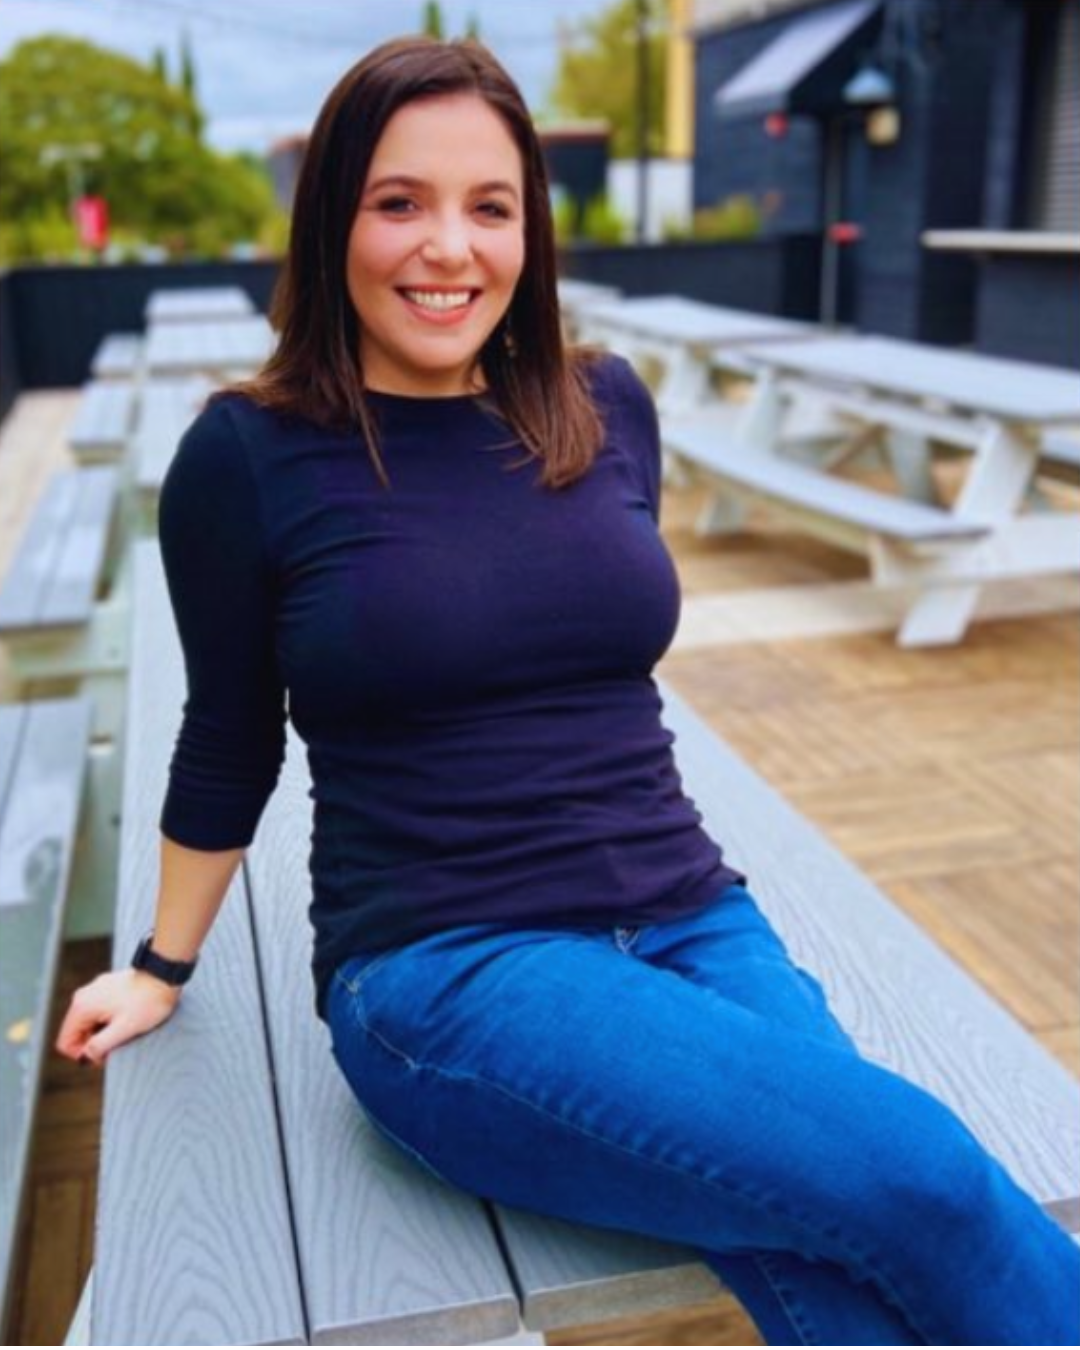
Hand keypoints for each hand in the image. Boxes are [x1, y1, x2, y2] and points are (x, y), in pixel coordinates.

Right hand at [55, 968, 182, 1067]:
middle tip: (119, 1042)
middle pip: (77, 1033)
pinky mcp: (107, 988)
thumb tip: (85, 1056)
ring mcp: (95, 990)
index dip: (83, 1055)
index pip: (65, 1042)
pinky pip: (100, 1012)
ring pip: (90, 1023)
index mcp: (82, 1006)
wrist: (165, 974)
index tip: (105, 1054)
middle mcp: (83, 996)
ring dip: (104, 1031)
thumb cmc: (148, 1002)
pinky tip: (129, 1016)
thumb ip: (100, 1045)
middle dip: (95, 1043)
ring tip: (126, 1027)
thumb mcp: (124, 1029)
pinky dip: (111, 1019)